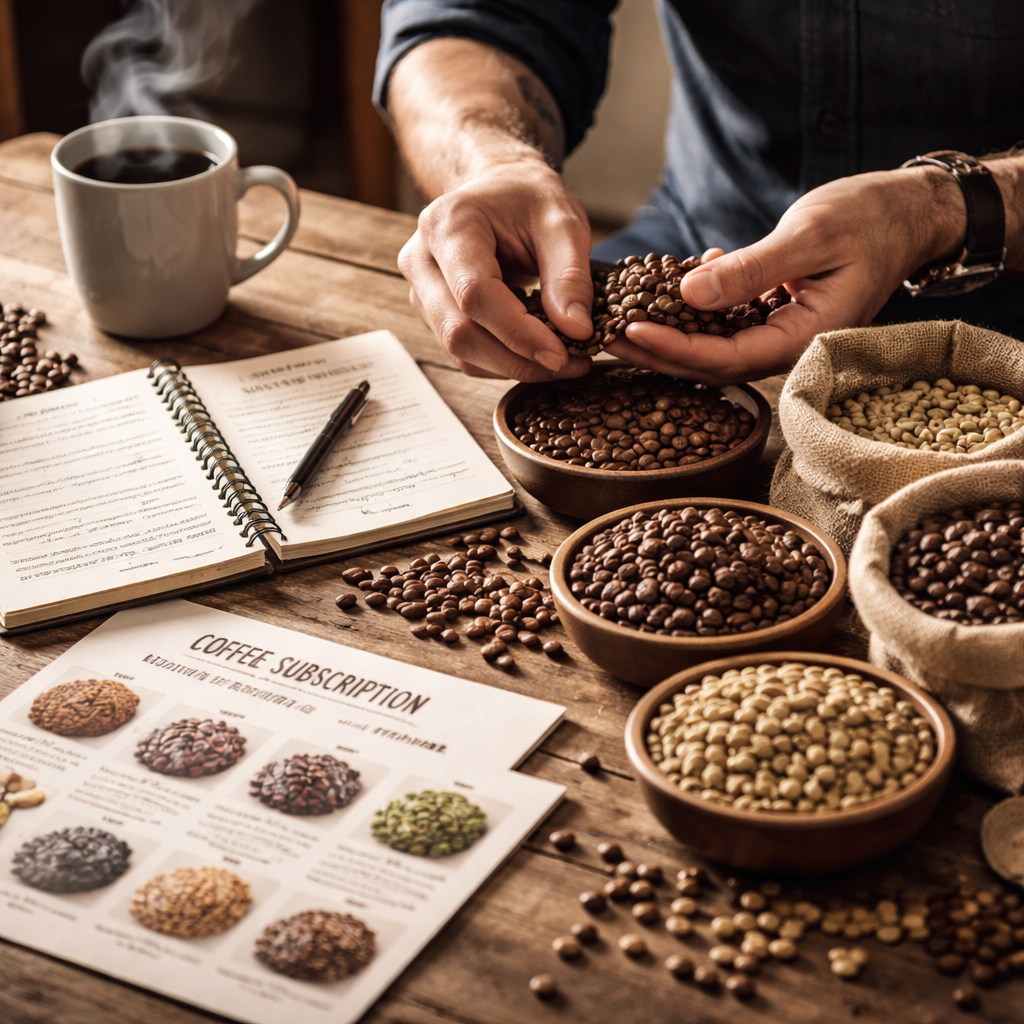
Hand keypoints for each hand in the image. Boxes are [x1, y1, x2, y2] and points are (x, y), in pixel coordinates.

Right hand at [398, 159, 594, 380]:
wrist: (499, 190)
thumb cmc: (527, 199)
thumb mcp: (562, 223)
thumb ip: (570, 275)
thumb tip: (576, 330)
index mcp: (447, 226)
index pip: (474, 294)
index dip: (517, 332)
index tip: (561, 353)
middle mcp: (422, 261)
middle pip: (459, 331)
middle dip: (517, 359)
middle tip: (568, 364)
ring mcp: (422, 291)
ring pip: (459, 351)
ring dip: (511, 366)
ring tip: (560, 361)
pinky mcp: (433, 314)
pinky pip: (464, 354)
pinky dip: (502, 363)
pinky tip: (535, 353)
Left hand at [609, 168, 965, 383]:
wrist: (906, 212)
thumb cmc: (870, 219)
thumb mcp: (810, 236)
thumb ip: (752, 269)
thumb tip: (689, 294)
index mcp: (804, 337)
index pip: (726, 359)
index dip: (675, 350)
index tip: (632, 331)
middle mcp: (786, 343)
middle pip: (710, 362)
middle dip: (656, 350)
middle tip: (605, 333)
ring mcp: (777, 329)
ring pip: (711, 343)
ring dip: (666, 330)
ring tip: (618, 314)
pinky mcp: (770, 310)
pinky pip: (724, 318)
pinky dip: (694, 305)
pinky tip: (672, 279)